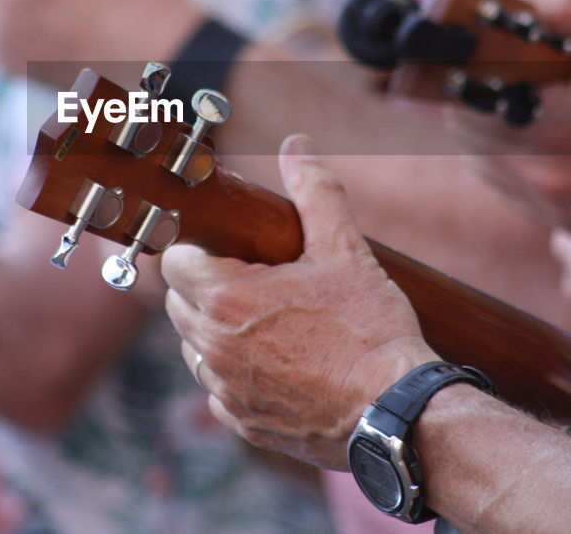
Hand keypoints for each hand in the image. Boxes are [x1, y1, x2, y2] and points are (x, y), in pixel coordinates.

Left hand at [162, 135, 434, 469]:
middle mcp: (213, 347)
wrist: (395, 410)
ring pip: (195, 347)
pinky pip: (218, 391)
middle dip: (207, 286)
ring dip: (218, 331)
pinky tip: (279, 363)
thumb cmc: (369, 328)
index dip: (198, 248)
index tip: (228, 249)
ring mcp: (225, 389)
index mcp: (227, 298)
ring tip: (270, 321)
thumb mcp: (345, 250)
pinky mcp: (242, 422)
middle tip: (256, 280)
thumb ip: (315, 192)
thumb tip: (296, 148)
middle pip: (179, 302)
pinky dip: (238, 374)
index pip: (174, 260)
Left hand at [445, 0, 570, 234]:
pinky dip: (517, 156)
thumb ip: (559, 3)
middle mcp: (549, 183)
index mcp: (555, 133)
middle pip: (468, 128)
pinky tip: (555, 132)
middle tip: (523, 69)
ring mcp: (556, 210)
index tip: (486, 49)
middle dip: (485, 93)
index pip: (467, 99)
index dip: (471, 69)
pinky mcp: (566, 226)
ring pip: (483, 157)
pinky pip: (509, 184)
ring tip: (544, 99)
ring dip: (496, 125)